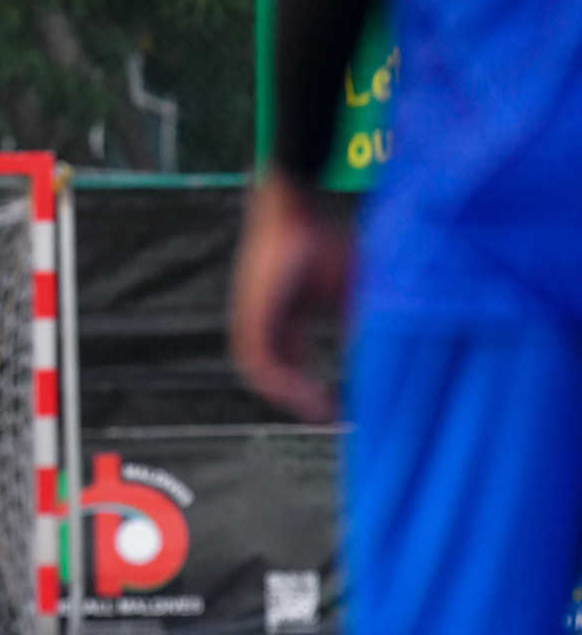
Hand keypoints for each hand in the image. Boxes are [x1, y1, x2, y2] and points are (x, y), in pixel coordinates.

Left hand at [228, 172, 348, 422]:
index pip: (295, 367)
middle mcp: (261, 327)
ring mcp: (251, 325)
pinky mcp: (249, 322)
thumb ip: (359, 323)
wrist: (292, 214)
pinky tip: (310, 397)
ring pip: (269, 378)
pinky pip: (262, 366)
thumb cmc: (320, 245)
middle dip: (306, 401)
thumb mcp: (348, 292)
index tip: (340, 409)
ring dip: (296, 399)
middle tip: (334, 420)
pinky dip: (286, 384)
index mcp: (282, 321)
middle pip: (281, 378)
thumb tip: (386, 356)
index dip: (316, 390)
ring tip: (325, 415)